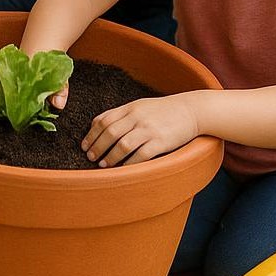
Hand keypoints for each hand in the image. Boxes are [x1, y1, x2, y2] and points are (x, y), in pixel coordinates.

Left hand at [82, 95, 199, 166]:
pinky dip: (129, 164)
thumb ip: (122, 114)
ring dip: (110, 157)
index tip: (84, 145)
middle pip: (110, 133)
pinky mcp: (160, 142)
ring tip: (104, 165)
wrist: (192, 110)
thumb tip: (98, 125)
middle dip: (97, 147)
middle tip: (90, 157)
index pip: (103, 120)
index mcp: (130, 108)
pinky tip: (123, 169)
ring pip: (122, 145)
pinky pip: (140, 156)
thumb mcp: (140, 106)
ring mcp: (149, 130)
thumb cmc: (164, 110)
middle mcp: (137, 117)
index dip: (91, 134)